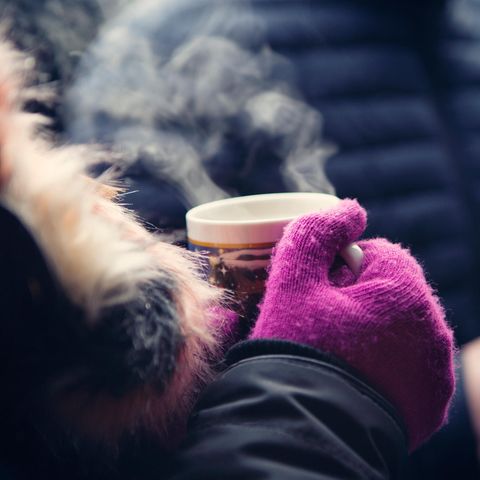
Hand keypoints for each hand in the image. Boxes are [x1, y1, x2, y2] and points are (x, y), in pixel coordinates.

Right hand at [250, 199, 454, 449]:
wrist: (302, 429)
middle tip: (323, 321)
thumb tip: (350, 210)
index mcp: (405, 293)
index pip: (378, 254)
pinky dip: (386, 362)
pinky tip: (353, 374)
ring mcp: (435, 372)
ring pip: (402, 327)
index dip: (341, 267)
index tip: (319, 290)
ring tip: (336, 350)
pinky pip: (408, 364)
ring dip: (374, 329)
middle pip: (392, 291)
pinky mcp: (429, 403)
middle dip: (358, 296)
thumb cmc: (295, 348)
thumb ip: (317, 232)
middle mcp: (434, 331)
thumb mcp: (294, 279)